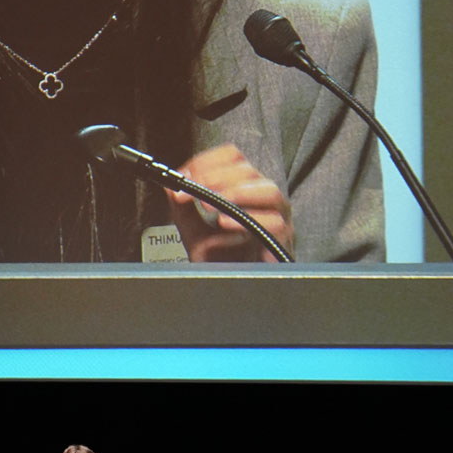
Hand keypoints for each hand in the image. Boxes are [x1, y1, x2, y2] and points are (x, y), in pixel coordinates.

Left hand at [166, 145, 291, 261]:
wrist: (231, 293)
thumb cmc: (221, 262)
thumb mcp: (194, 231)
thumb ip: (183, 207)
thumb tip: (170, 183)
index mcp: (245, 191)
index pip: (234, 159)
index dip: (209, 161)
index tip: (187, 174)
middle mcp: (264, 202)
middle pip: (250, 171)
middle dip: (218, 175)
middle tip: (195, 186)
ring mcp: (278, 221)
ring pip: (270, 191)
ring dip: (236, 192)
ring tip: (210, 202)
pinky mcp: (282, 243)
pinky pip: (274, 224)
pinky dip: (247, 219)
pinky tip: (224, 224)